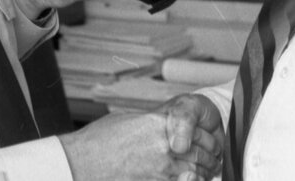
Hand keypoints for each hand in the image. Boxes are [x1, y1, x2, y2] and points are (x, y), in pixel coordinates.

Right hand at [58, 98, 222, 180]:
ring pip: (196, 171)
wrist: (79, 163)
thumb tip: (164, 127)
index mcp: (158, 124)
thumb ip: (152, 124)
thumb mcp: (128, 121)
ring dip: (204, 172)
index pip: (196, 129)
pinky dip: (190, 180)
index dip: (207, 137)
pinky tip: (191, 178)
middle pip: (200, 152)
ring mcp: (161, 169)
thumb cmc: (98, 142)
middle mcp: (163, 146)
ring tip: (208, 171)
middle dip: (210, 156)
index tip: (210, 140)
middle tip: (215, 159)